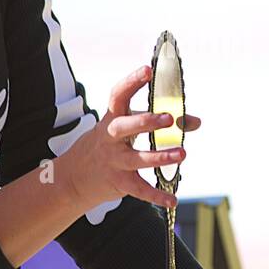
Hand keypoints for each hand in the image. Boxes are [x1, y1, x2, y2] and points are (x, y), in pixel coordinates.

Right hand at [62, 64, 201, 211]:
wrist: (74, 177)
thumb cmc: (108, 145)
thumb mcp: (127, 128)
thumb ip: (159, 123)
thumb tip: (194, 122)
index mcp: (111, 118)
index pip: (118, 95)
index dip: (132, 81)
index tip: (147, 69)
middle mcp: (110, 138)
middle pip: (124, 127)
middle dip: (146, 122)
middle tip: (169, 118)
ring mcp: (113, 161)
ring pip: (136, 159)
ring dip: (160, 156)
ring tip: (182, 153)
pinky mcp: (118, 182)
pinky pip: (139, 189)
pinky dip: (156, 195)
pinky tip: (172, 199)